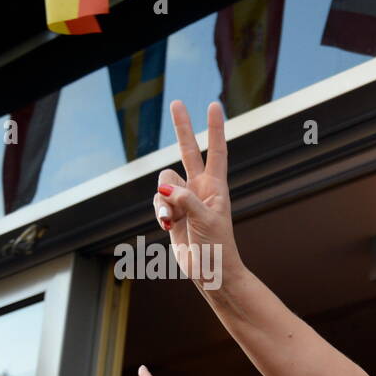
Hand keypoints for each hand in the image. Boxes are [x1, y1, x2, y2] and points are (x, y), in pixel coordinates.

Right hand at [152, 101, 242, 288]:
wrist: (212, 273)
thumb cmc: (218, 248)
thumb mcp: (205, 221)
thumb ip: (186, 201)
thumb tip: (165, 188)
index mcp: (216, 187)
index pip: (216, 151)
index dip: (215, 129)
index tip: (214, 105)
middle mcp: (200, 189)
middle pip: (187, 152)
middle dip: (182, 128)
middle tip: (176, 102)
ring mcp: (185, 200)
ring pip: (163, 184)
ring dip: (162, 200)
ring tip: (171, 219)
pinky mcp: (173, 213)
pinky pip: (157, 203)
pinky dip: (159, 212)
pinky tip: (167, 225)